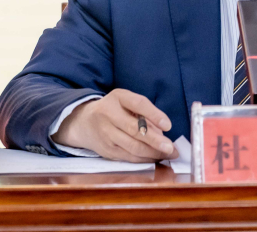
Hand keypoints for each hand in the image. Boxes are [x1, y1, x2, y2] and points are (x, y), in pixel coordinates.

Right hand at [53, 89, 178, 161]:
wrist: (84, 123)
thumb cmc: (113, 109)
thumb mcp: (126, 101)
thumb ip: (144, 112)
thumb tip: (163, 132)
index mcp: (117, 98)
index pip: (138, 104)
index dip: (154, 114)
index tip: (168, 125)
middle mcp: (109, 115)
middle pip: (135, 130)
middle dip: (155, 141)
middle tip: (171, 148)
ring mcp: (106, 134)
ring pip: (133, 147)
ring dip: (153, 153)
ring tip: (169, 154)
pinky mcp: (107, 151)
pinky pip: (129, 157)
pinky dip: (145, 159)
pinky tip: (156, 158)